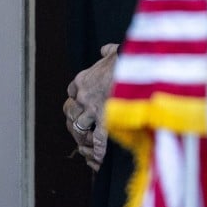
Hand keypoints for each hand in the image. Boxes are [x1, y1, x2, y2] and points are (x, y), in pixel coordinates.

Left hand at [64, 43, 119, 170]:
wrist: (134, 67)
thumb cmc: (126, 57)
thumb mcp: (114, 51)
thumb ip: (107, 52)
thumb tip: (105, 50)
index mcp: (83, 79)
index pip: (72, 90)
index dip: (76, 97)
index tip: (80, 101)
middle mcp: (83, 96)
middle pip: (71, 111)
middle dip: (75, 118)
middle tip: (80, 125)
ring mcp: (92, 110)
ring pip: (79, 127)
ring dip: (83, 134)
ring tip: (86, 142)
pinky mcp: (105, 121)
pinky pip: (99, 140)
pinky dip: (98, 149)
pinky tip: (98, 157)